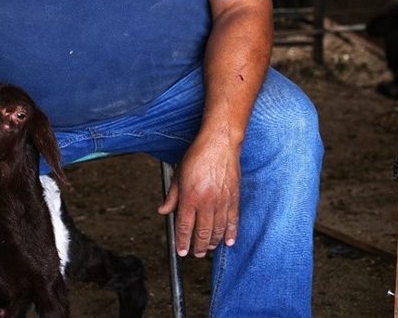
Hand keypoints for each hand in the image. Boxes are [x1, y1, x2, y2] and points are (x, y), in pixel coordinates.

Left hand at [157, 134, 240, 257]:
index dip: (182, 242)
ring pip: (218, 229)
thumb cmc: (198, 155)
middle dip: (199, 247)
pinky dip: (231, 233)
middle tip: (196, 254)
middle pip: (202, 232)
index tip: (182, 251)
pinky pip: (233, 220)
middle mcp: (206, 202)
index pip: (184, 226)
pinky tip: (228, 241)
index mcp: (190, 196)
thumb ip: (172, 196)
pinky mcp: (234, 198)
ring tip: (209, 249)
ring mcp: (222, 201)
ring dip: (213, 242)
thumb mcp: (178, 174)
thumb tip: (163, 211)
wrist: (219, 143)